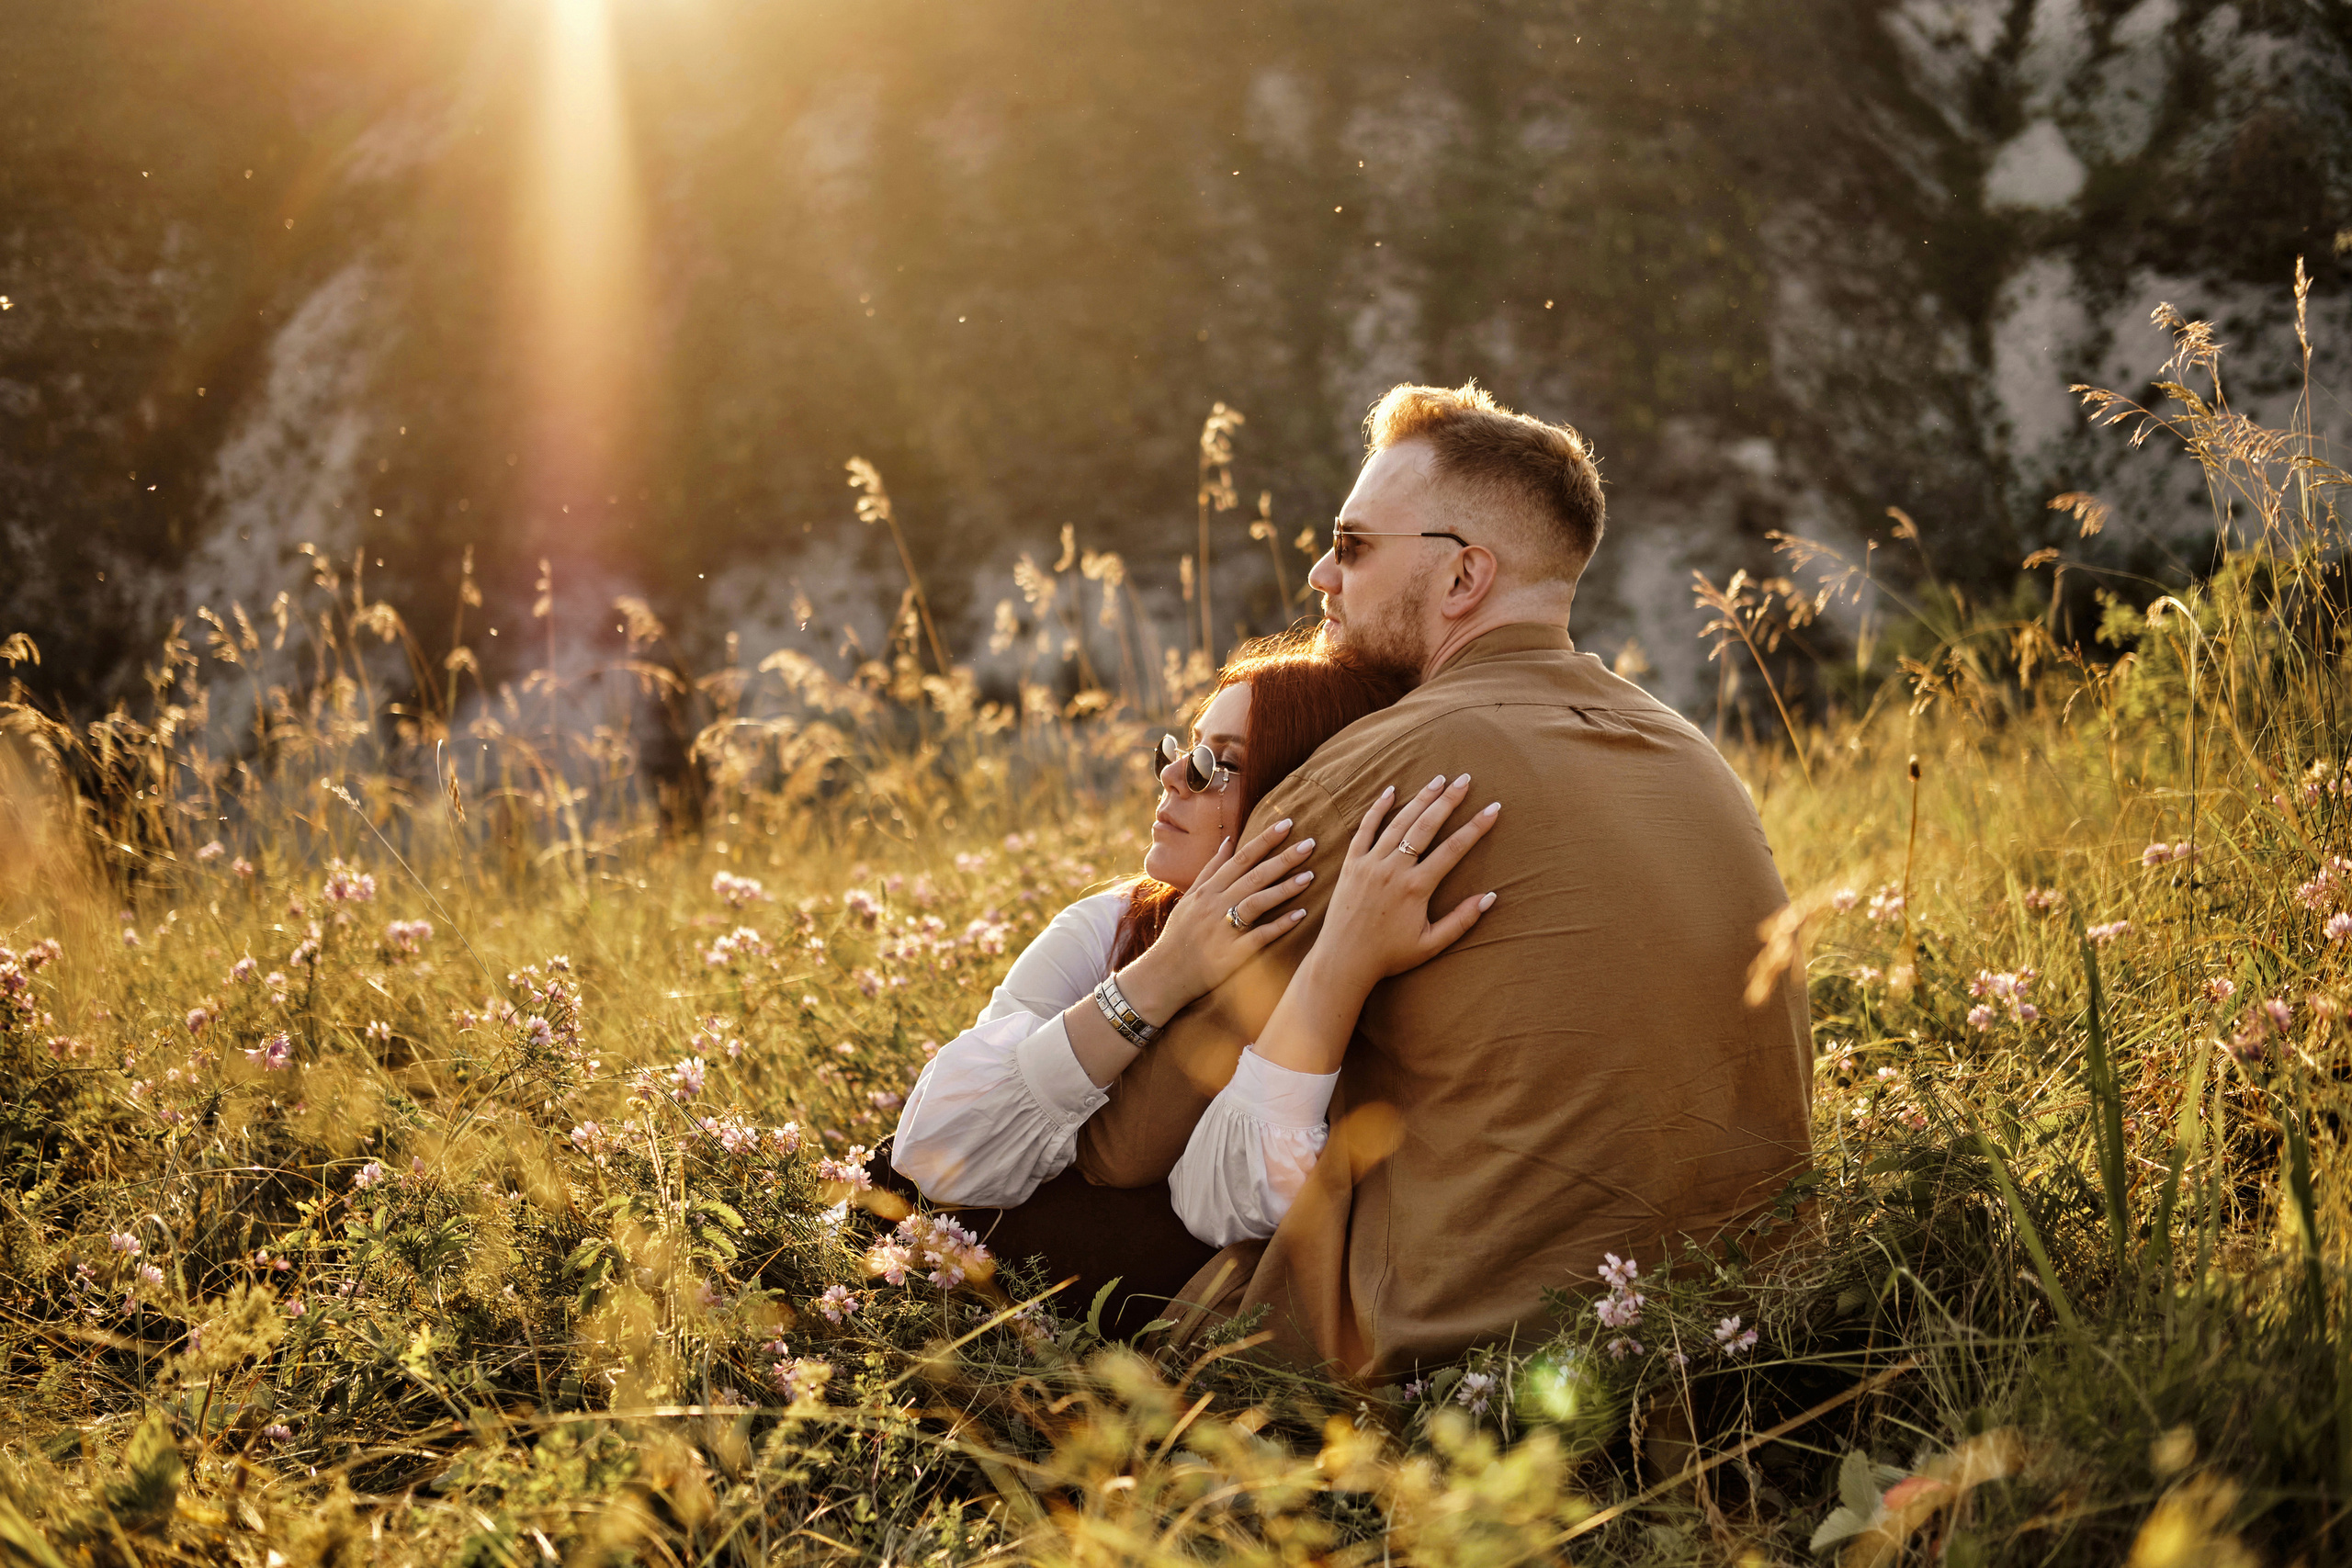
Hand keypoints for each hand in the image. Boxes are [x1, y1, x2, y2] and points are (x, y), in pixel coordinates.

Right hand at [1116, 818, 1318, 1023]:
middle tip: (1311, 843)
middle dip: (1283, 858)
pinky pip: (1259, 937)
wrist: (1164, 973)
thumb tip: (1229, 840)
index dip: (1265, 839)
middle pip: (1254, 876)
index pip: (1241, 858)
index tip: (1287, 823)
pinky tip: (1301, 915)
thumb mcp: (1190, 897)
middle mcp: (1215, 905)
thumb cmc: (1179, 934)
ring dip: (1285, 888)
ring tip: (1310, 876)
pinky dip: (1280, 925)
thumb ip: (1211, 869)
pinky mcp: (1231, 955)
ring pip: (1257, 902)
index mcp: (1208, 890)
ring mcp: (1223, 930)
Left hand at [1313, 773, 1499, 990]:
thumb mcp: (1432, 944)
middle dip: (1448, 800)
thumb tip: (1491, 897)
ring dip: (1420, 798)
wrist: (1343, 960)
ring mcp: (1370, 863)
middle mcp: (1393, 869)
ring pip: (1399, 822)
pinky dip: (1378, 808)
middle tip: (1465, 780)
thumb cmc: (1389, 956)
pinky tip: (1391, 791)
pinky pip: (1365, 829)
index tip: (1493, 809)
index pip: (1453, 849)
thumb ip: (1462, 920)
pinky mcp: (1351, 863)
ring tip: (1438, 780)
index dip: (1476, 827)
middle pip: (1426, 825)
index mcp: (1416, 888)